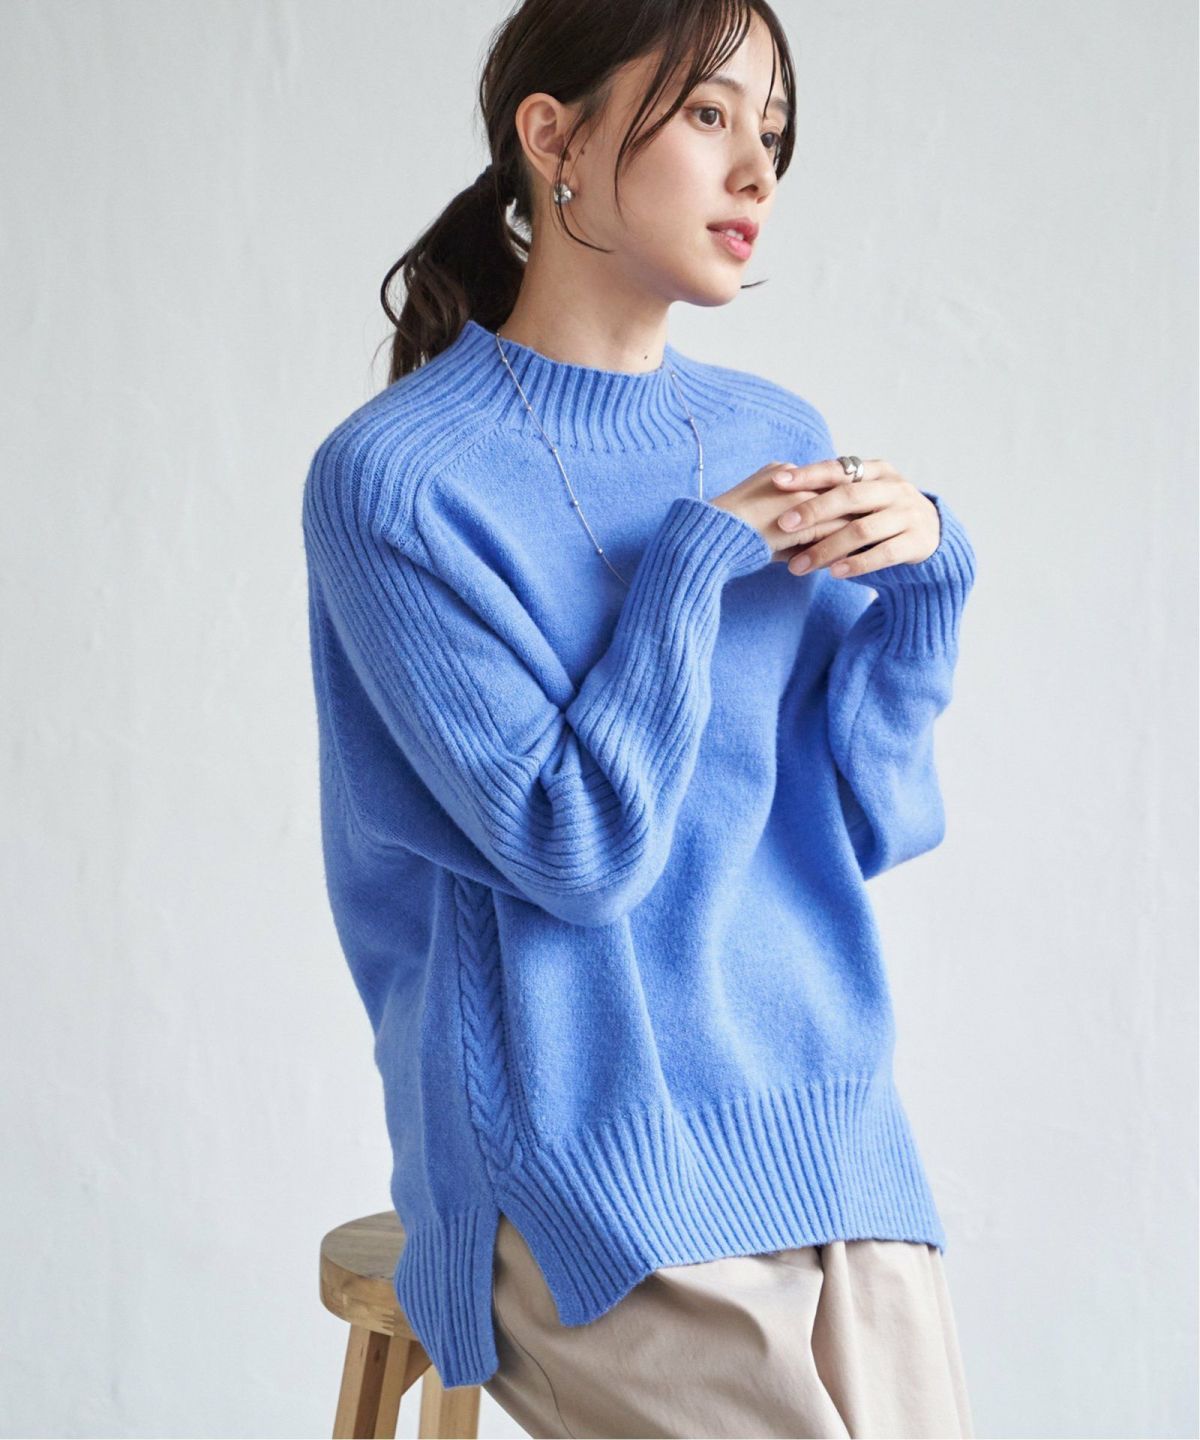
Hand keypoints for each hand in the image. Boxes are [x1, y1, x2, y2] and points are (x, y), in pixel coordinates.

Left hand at [768, 459, 940, 577]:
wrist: (932, 537)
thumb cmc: (881, 516)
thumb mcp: (863, 499)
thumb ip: (833, 494)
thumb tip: (780, 489)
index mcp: (877, 471)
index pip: (838, 469)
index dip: (808, 474)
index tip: (777, 481)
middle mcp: (894, 488)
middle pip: (850, 496)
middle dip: (813, 510)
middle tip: (782, 525)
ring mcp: (908, 514)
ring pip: (863, 529)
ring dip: (827, 548)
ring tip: (798, 566)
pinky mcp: (918, 541)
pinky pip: (884, 553)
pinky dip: (857, 563)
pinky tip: (834, 573)